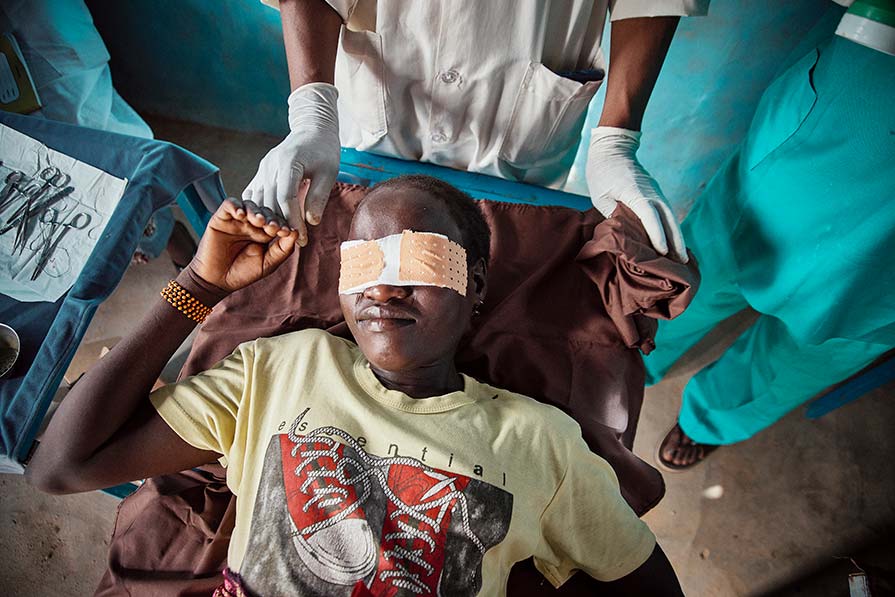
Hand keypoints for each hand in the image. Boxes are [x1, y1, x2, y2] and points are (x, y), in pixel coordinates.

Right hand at [189, 198, 299, 292]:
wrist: (216, 281)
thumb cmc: (242, 273)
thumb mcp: (267, 264)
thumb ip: (282, 249)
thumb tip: (296, 232)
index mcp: (266, 234)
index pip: (278, 222)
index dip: (283, 224)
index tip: (286, 232)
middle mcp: (252, 224)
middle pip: (265, 211)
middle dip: (271, 218)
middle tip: (272, 227)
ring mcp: (237, 220)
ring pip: (250, 205)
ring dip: (255, 211)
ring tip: (258, 221)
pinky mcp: (221, 218)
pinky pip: (229, 204)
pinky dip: (236, 206)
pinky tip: (241, 215)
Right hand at [242, 82, 339, 245]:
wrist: (312, 130)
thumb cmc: (324, 151)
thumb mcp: (328, 173)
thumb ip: (319, 197)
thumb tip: (312, 222)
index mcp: (288, 162)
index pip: (286, 198)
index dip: (293, 221)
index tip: (302, 239)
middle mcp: (270, 165)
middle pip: (270, 202)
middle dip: (281, 225)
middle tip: (294, 244)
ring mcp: (263, 168)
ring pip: (260, 201)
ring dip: (269, 220)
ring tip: (283, 238)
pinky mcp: (261, 172)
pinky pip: (255, 195)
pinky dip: (260, 211)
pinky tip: (270, 225)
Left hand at [586, 126, 687, 262]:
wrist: (613, 149)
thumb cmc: (602, 174)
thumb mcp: (601, 197)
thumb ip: (614, 215)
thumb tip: (625, 235)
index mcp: (635, 192)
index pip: (649, 216)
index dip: (656, 234)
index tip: (662, 251)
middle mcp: (651, 192)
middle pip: (668, 219)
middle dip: (676, 242)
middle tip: (682, 262)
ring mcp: (656, 192)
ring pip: (671, 217)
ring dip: (677, 237)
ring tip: (682, 257)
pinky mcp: (656, 193)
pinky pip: (667, 213)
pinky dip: (672, 228)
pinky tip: (674, 242)